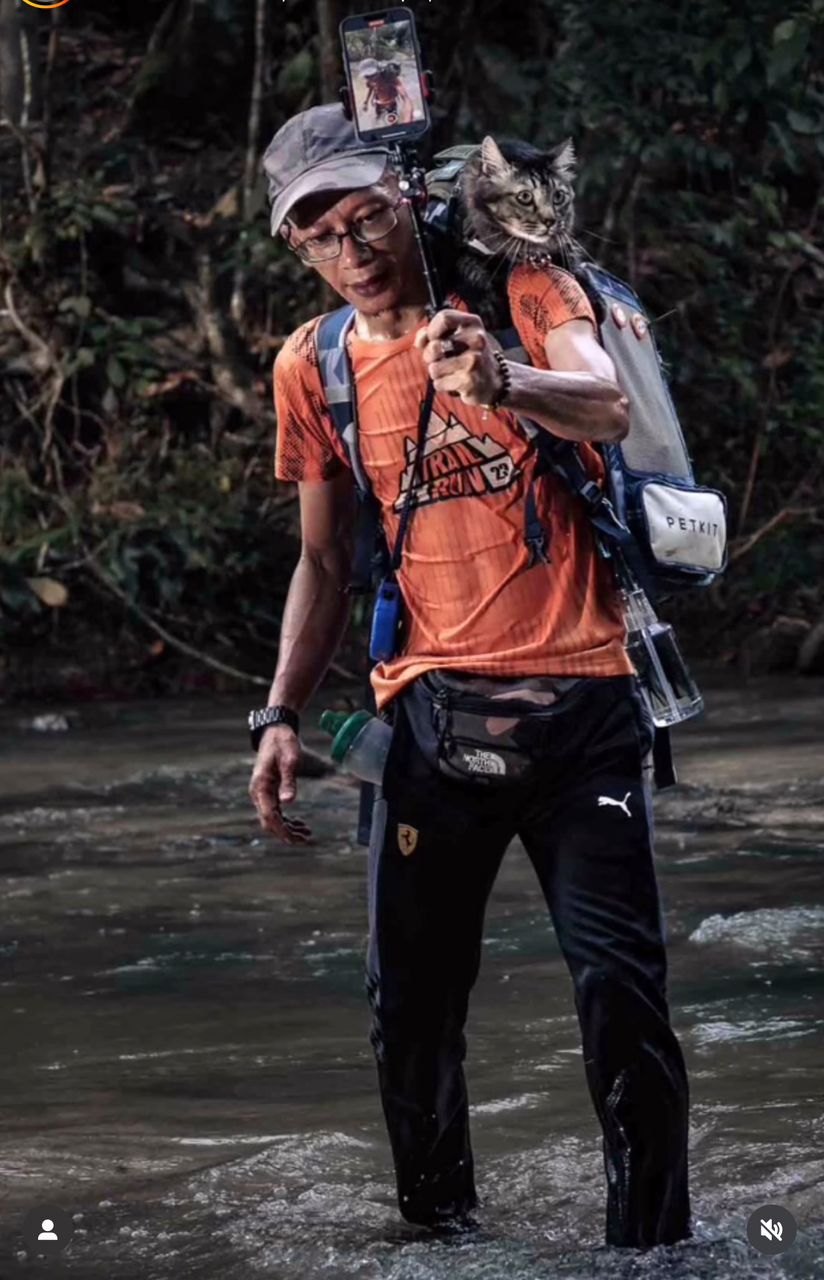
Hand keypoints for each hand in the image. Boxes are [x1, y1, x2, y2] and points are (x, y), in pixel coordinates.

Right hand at [248, 725, 312, 844]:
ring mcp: (261, 792)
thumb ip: (289, 781)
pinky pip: (274, 811)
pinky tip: (299, 824)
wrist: (275, 731)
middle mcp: (257, 792)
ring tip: (306, 833)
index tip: (297, 839)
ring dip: (287, 828)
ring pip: (271, 819)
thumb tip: (288, 803)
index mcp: (261, 786)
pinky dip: (286, 820)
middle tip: (305, 839)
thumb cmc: (283, 743)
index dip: (282, 830)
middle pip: (268, 821)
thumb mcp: (290, 759)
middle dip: (285, 834)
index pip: (269, 816)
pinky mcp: (267, 791)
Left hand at [414, 309, 504, 406]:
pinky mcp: (469, 380)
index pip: (444, 318)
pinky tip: (455, 382)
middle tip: (439, 359)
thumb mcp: (454, 337)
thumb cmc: (467, 355)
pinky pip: (439, 383)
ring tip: (450, 371)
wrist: (492, 380)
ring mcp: (474, 360)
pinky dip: (442, 385)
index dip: (431, 330)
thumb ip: (432, 334)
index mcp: (473, 323)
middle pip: (435, 345)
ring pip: (434, 368)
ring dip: (436, 373)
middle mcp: (476, 339)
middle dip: (429, 356)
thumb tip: (420, 339)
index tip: (433, 338)